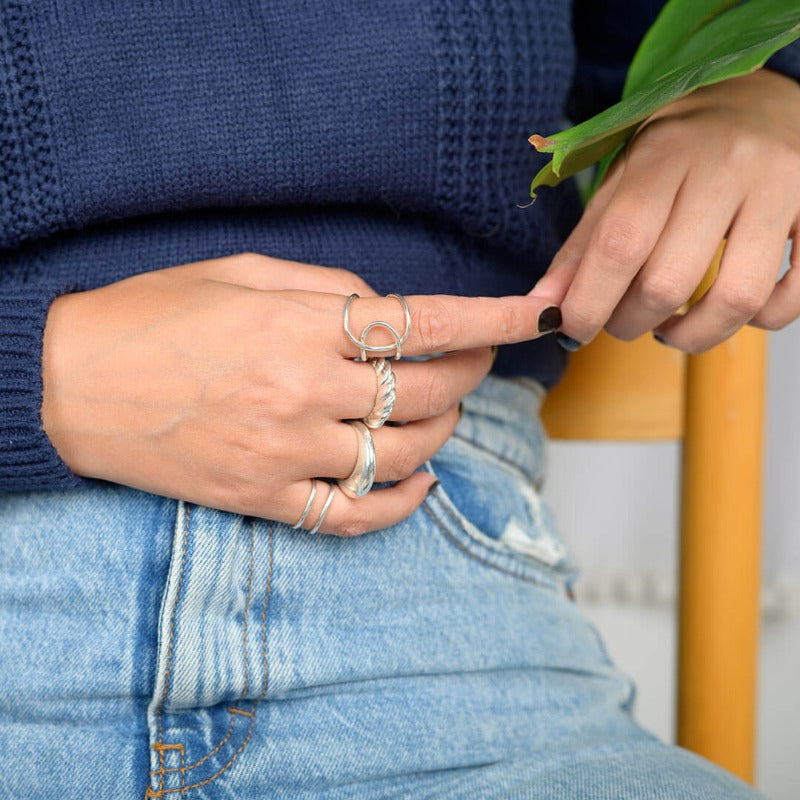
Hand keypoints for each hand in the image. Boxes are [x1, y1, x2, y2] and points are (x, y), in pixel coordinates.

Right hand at [41, 253, 556, 534]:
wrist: (72, 383)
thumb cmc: (154, 315)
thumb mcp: (242, 272)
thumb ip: (326, 288)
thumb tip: (388, 310)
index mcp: (300, 326)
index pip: (423, 323)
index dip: (489, 318)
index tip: (532, 314)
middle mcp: (304, 393)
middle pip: (425, 391)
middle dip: (471, 372)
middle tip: (476, 361)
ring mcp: (287, 454)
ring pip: (404, 455)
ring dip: (442, 430)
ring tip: (442, 411)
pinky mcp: (266, 499)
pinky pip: (355, 517)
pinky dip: (402, 505)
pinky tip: (422, 484)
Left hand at [529, 68, 799, 351]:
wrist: (760, 99)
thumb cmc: (678, 152)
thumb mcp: (620, 183)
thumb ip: (581, 248)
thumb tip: (543, 311)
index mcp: (665, 155)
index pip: (620, 243)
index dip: (588, 302)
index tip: (571, 327)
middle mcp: (728, 167)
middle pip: (669, 281)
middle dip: (630, 323)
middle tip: (622, 321)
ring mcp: (782, 189)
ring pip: (736, 298)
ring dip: (692, 336)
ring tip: (669, 328)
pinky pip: (794, 296)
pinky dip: (759, 322)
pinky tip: (728, 313)